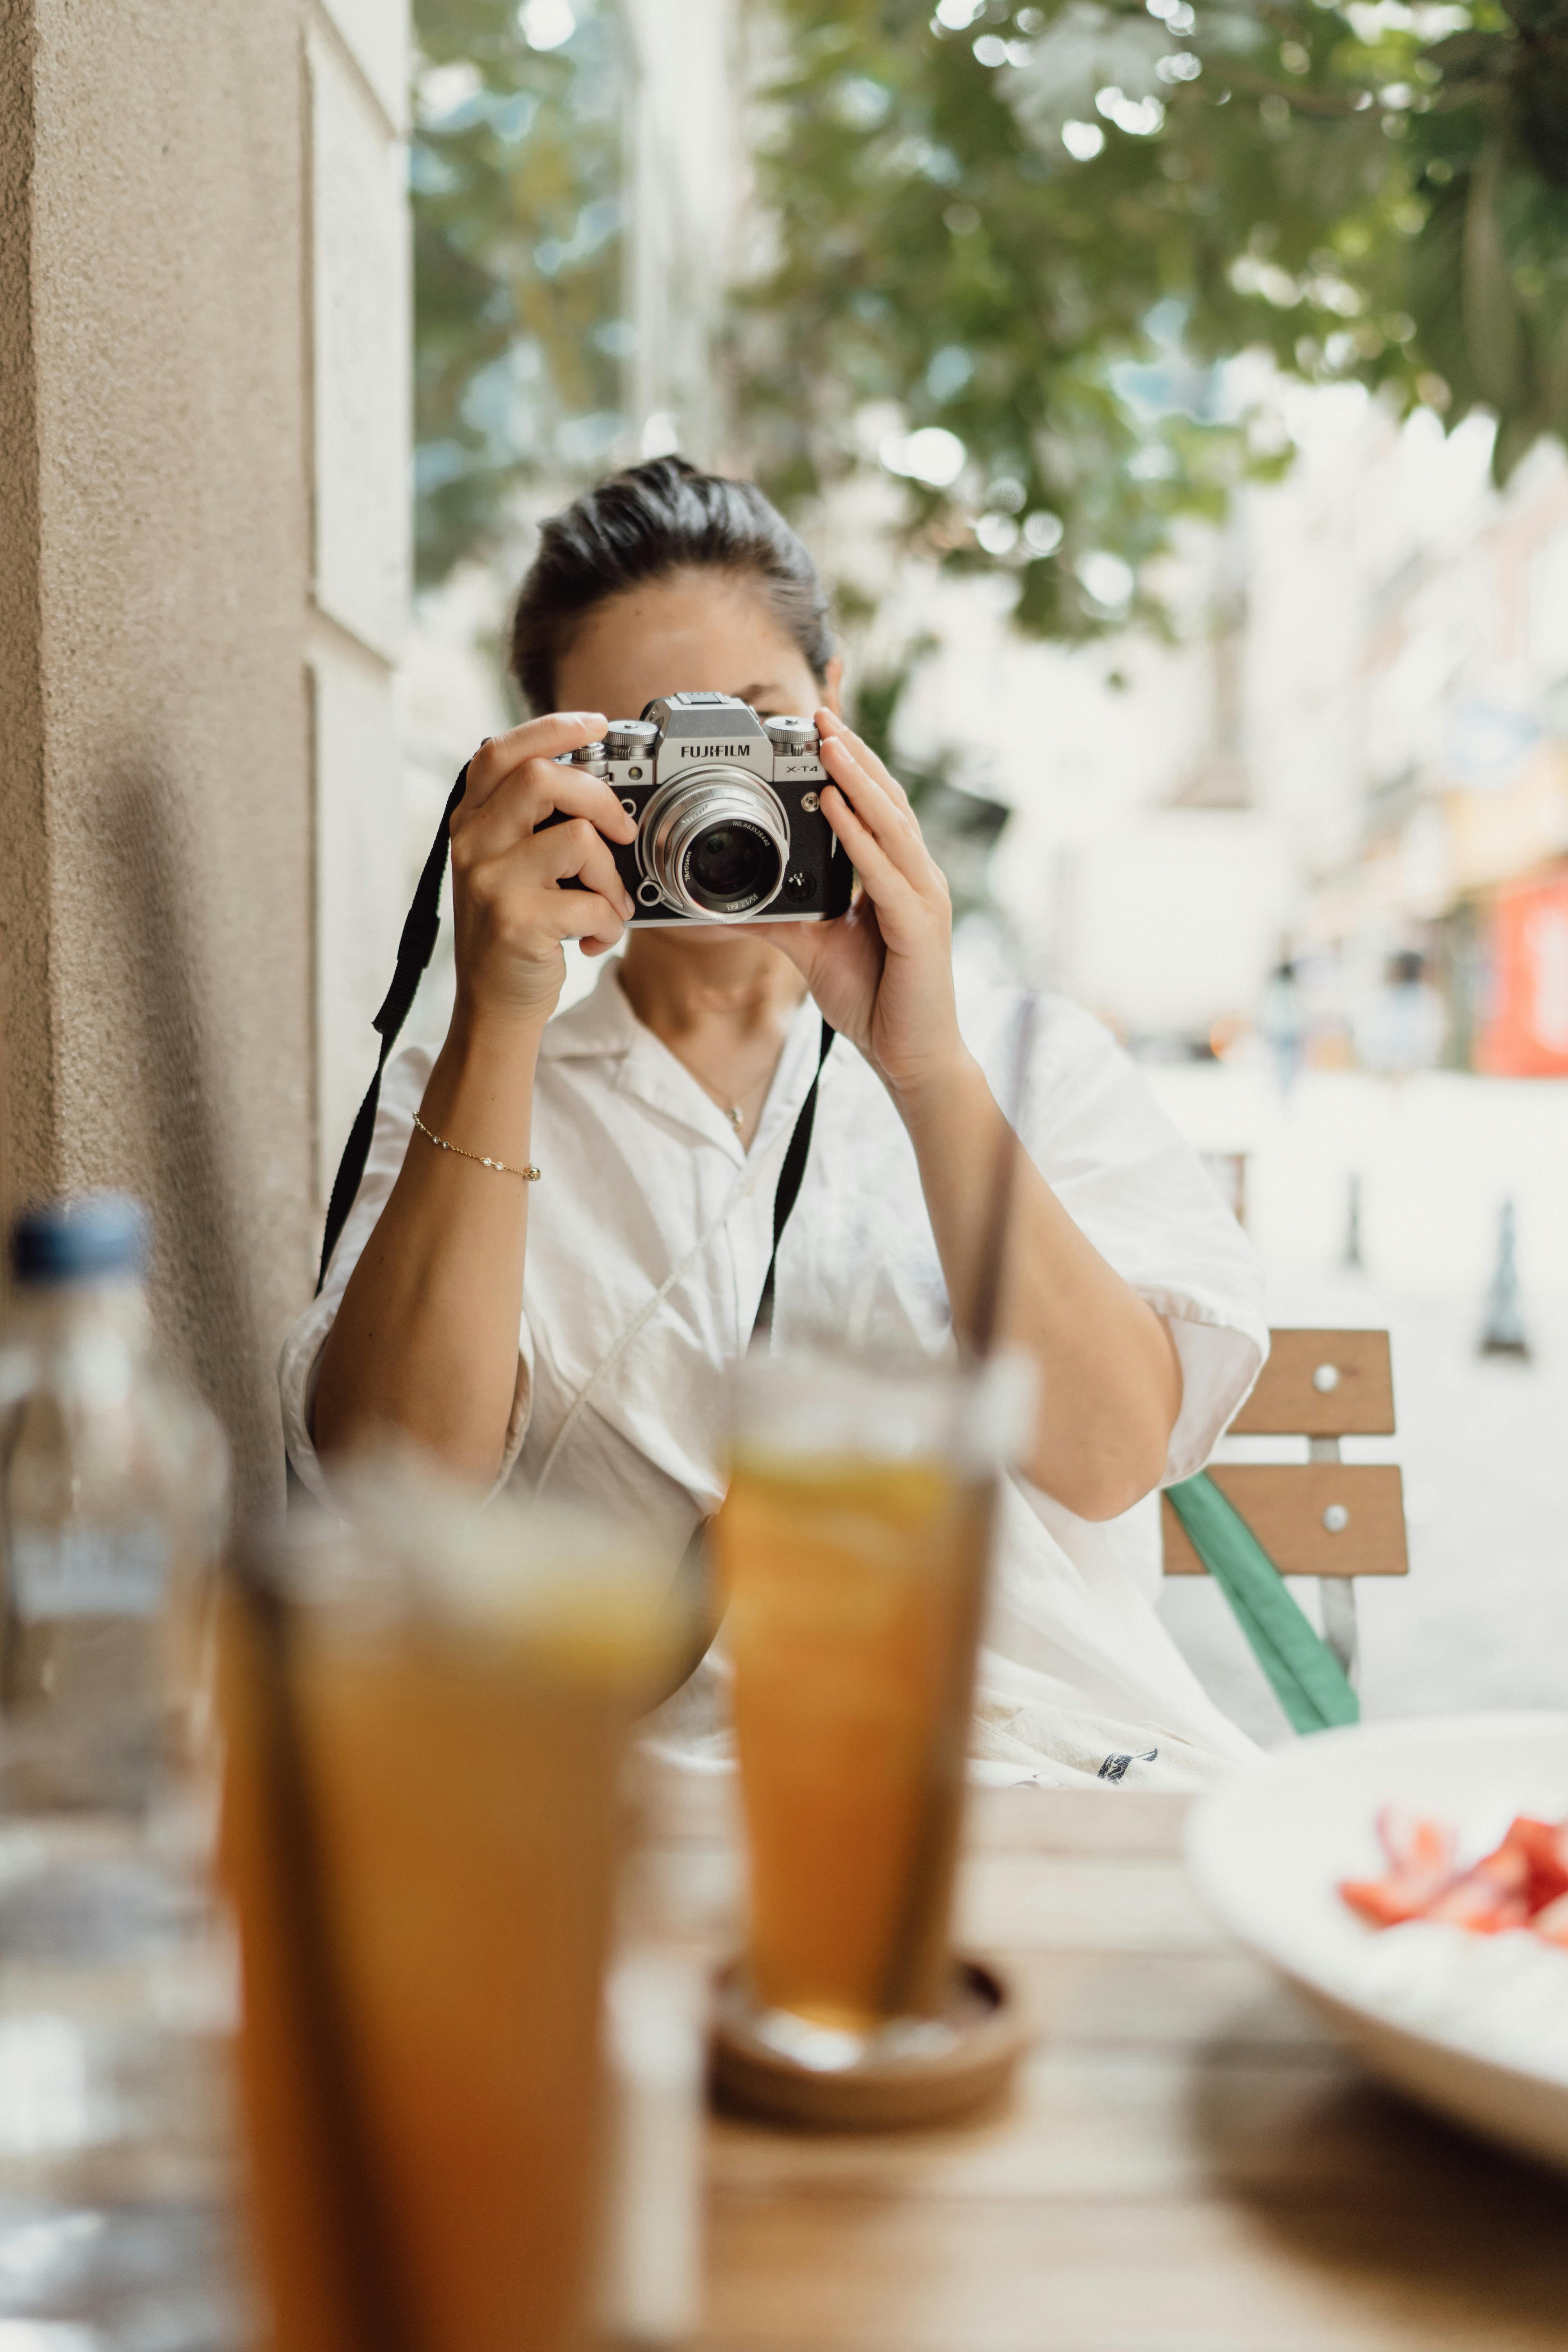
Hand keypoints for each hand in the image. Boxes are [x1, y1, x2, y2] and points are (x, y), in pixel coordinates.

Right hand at [449, 713, 637, 1026]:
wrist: (494, 1005)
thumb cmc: (515, 932)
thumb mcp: (508, 866)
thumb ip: (532, 823)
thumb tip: (597, 787)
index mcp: (472, 822)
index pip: (501, 751)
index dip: (551, 728)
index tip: (595, 723)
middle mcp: (473, 844)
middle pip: (543, 779)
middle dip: (601, 798)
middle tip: (622, 829)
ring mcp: (491, 882)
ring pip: (578, 839)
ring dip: (611, 875)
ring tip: (607, 904)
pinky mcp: (517, 922)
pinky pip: (591, 901)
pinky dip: (609, 922)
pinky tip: (595, 938)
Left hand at [751, 710, 968, 1106]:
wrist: (911, 1057)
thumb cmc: (876, 1002)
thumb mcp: (813, 950)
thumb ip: (774, 923)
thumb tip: (723, 907)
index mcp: (895, 879)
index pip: (876, 810)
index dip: (852, 769)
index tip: (820, 733)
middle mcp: (915, 879)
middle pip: (887, 802)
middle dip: (854, 756)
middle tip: (821, 715)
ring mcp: (923, 899)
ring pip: (892, 825)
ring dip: (860, 781)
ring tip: (830, 744)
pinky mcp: (920, 926)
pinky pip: (886, 873)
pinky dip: (861, 838)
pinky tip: (840, 809)